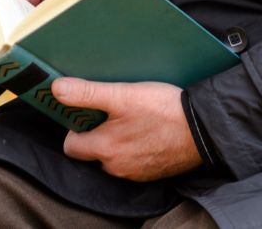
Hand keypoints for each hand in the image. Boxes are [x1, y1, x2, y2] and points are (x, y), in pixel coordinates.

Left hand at [53, 78, 202, 180]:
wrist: (204, 129)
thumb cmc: (163, 110)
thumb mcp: (122, 95)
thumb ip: (88, 93)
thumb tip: (57, 89)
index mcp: (105, 149)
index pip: (71, 146)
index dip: (74, 128)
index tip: (85, 112)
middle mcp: (117, 168)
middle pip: (91, 153)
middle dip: (95, 134)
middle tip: (109, 112)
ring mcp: (135, 173)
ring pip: (113, 158)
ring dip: (115, 141)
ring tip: (129, 118)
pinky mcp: (152, 172)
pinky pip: (132, 162)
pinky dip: (134, 148)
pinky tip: (145, 130)